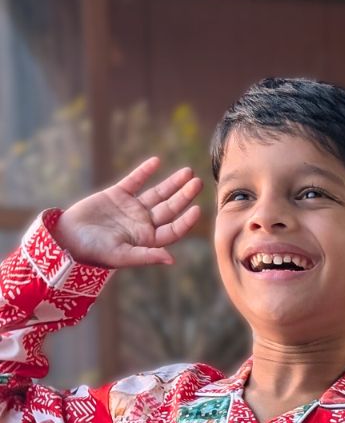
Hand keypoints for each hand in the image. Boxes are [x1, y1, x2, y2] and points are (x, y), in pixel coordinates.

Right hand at [53, 155, 202, 268]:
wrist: (68, 238)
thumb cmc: (94, 252)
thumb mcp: (121, 255)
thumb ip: (146, 256)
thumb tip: (171, 260)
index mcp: (147, 240)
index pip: (173, 230)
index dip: (185, 221)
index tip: (197, 209)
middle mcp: (143, 224)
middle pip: (169, 208)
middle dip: (184, 195)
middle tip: (198, 182)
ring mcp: (131, 208)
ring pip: (157, 193)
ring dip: (172, 183)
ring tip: (188, 172)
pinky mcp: (117, 195)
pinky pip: (134, 181)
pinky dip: (145, 171)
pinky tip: (157, 162)